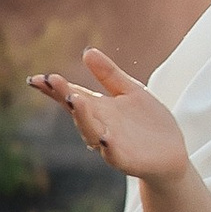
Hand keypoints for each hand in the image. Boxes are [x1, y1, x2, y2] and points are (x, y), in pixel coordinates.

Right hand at [29, 49, 190, 184]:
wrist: (172, 154)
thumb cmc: (147, 123)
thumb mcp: (131, 91)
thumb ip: (109, 75)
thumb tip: (87, 51)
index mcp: (99, 109)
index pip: (72, 95)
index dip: (55, 88)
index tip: (38, 78)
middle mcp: (100, 126)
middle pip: (78, 111)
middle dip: (65, 95)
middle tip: (52, 80)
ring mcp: (111, 144)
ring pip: (91, 131)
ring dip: (82, 116)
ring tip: (74, 99)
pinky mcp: (127, 160)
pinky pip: (114, 154)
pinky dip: (108, 147)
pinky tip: (105, 138)